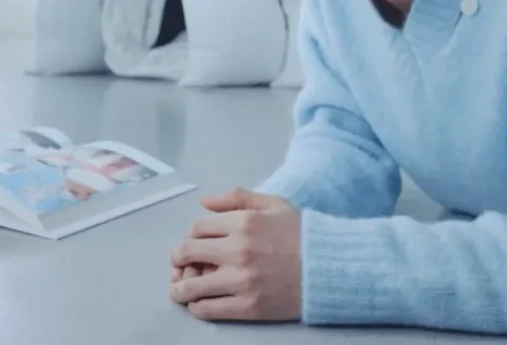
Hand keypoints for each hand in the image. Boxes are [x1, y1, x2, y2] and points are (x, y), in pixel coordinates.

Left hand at [169, 187, 301, 321]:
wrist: (329, 267)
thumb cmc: (301, 234)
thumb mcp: (272, 204)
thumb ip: (236, 197)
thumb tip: (204, 201)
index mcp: (243, 222)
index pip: (196, 228)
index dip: (189, 236)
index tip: (190, 243)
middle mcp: (238, 249)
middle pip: (187, 253)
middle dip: (177, 259)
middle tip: (177, 265)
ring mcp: (241, 280)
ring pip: (192, 286)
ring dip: (179, 288)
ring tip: (179, 290)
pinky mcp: (248, 306)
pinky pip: (208, 309)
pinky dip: (197, 307)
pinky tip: (200, 304)